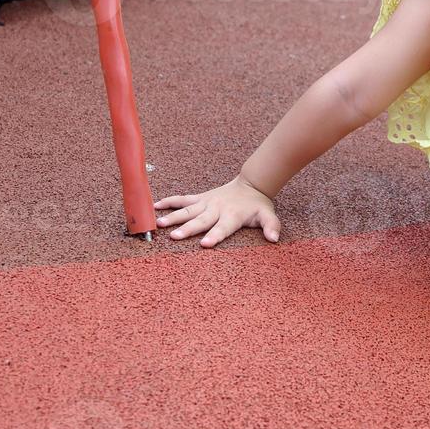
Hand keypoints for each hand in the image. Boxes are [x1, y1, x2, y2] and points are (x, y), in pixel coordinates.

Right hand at [153, 174, 280, 247]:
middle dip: (188, 229)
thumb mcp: (268, 215)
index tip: (204, 244)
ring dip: (173, 216)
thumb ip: (271, 226)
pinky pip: (182, 199)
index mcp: (232, 216)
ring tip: (160, 224)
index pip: (223, 228)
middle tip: (174, 237)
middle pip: (201, 220)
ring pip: (187, 210)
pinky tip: (155, 206)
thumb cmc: (257, 205)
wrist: (251, 184)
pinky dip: (169, 201)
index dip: (215, 236)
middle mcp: (217, 209)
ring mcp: (206, 203)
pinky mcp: (200, 198)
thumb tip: (274, 238)